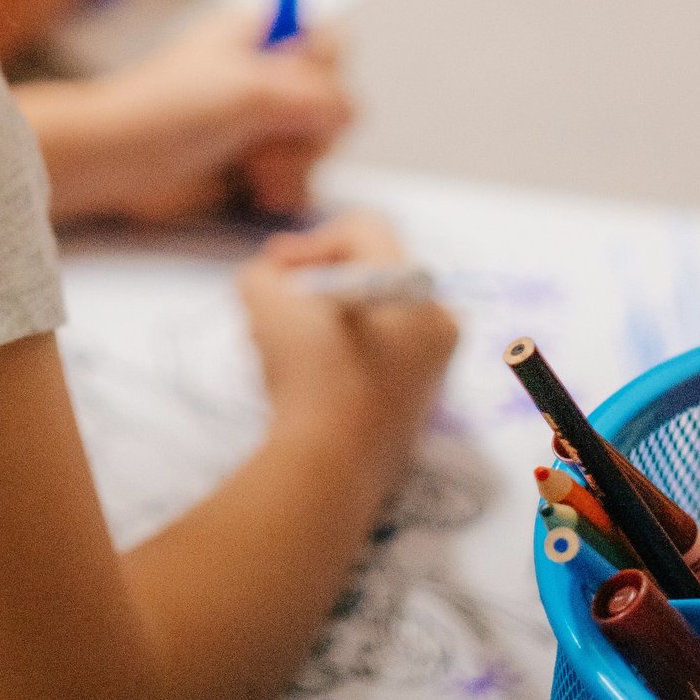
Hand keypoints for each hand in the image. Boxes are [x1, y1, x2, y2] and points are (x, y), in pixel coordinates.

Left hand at [38, 10, 352, 227]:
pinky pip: (298, 177)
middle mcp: (266, 74)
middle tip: (264, 142)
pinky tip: (256, 192)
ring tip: (253, 172)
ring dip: (293, 164)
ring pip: (318, 144)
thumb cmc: (172, 110)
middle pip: (332, 102)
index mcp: (260, 34)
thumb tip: (349, 113)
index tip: (296, 93)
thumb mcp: (252, 91)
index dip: (324, 73)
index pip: (331, 43)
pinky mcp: (252, 163)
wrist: (118, 162)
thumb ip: (316, 96)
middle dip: (307, 131)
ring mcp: (260, 121)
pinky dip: (284, 187)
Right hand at [240, 213, 458, 499]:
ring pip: (373, 321)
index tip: (278, 272)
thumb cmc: (309, 373)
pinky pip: (380, 360)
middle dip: (315, 284)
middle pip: (369, 276)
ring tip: (281, 345)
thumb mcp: (265, 301)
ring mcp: (434, 371)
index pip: (364, 231)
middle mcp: (438, 324)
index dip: (311, 240)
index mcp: (415, 288)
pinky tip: (304, 380)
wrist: (329, 468)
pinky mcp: (418, 410)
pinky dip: (342, 357)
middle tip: (277, 304)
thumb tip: (270, 281)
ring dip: (324, 322)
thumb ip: (261, 274)